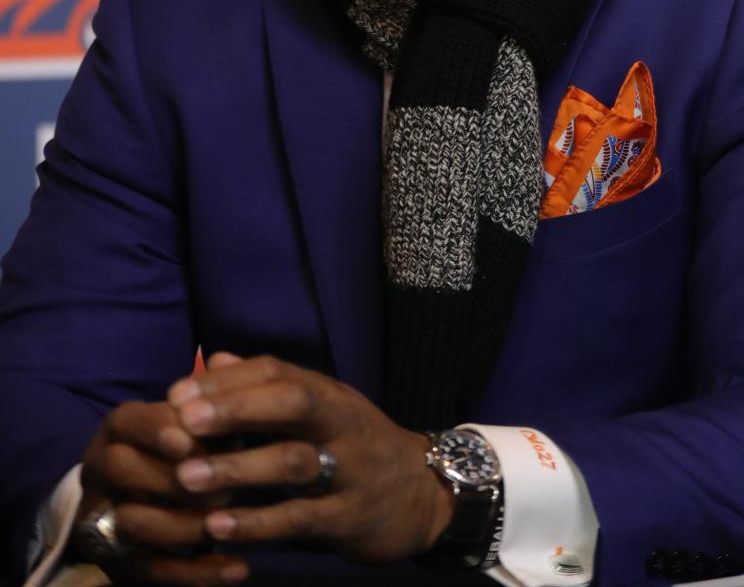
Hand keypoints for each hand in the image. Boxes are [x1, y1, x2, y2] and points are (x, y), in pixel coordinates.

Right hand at [71, 389, 250, 583]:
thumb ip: (210, 399)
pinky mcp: (119, 561)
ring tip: (227, 524)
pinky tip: (238, 569)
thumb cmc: (184, 443)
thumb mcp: (194, 418)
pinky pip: (153, 570)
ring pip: (132, 522)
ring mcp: (106, 517)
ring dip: (185, 526)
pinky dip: (198, 573)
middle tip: (223, 488)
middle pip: (122, 469)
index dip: (158, 429)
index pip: (130, 420)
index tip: (190, 443)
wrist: (144, 496)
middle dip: (171, 479)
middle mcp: (103, 467)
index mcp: (122, 426)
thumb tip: (224, 361)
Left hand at [166, 353, 454, 563]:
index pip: (276, 372)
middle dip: (235, 408)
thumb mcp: (322, 409)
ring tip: (186, 479)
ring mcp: (349, 468)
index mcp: (328, 393)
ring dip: (238, 468)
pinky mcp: (350, 516)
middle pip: (291, 401)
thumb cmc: (357, 447)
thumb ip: (268, 387)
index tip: (177, 394)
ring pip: (293, 461)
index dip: (227, 381)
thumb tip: (214, 358)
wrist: (423, 495)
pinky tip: (220, 528)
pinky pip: (302, 518)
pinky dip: (259, 522)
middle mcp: (341, 422)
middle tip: (182, 421)